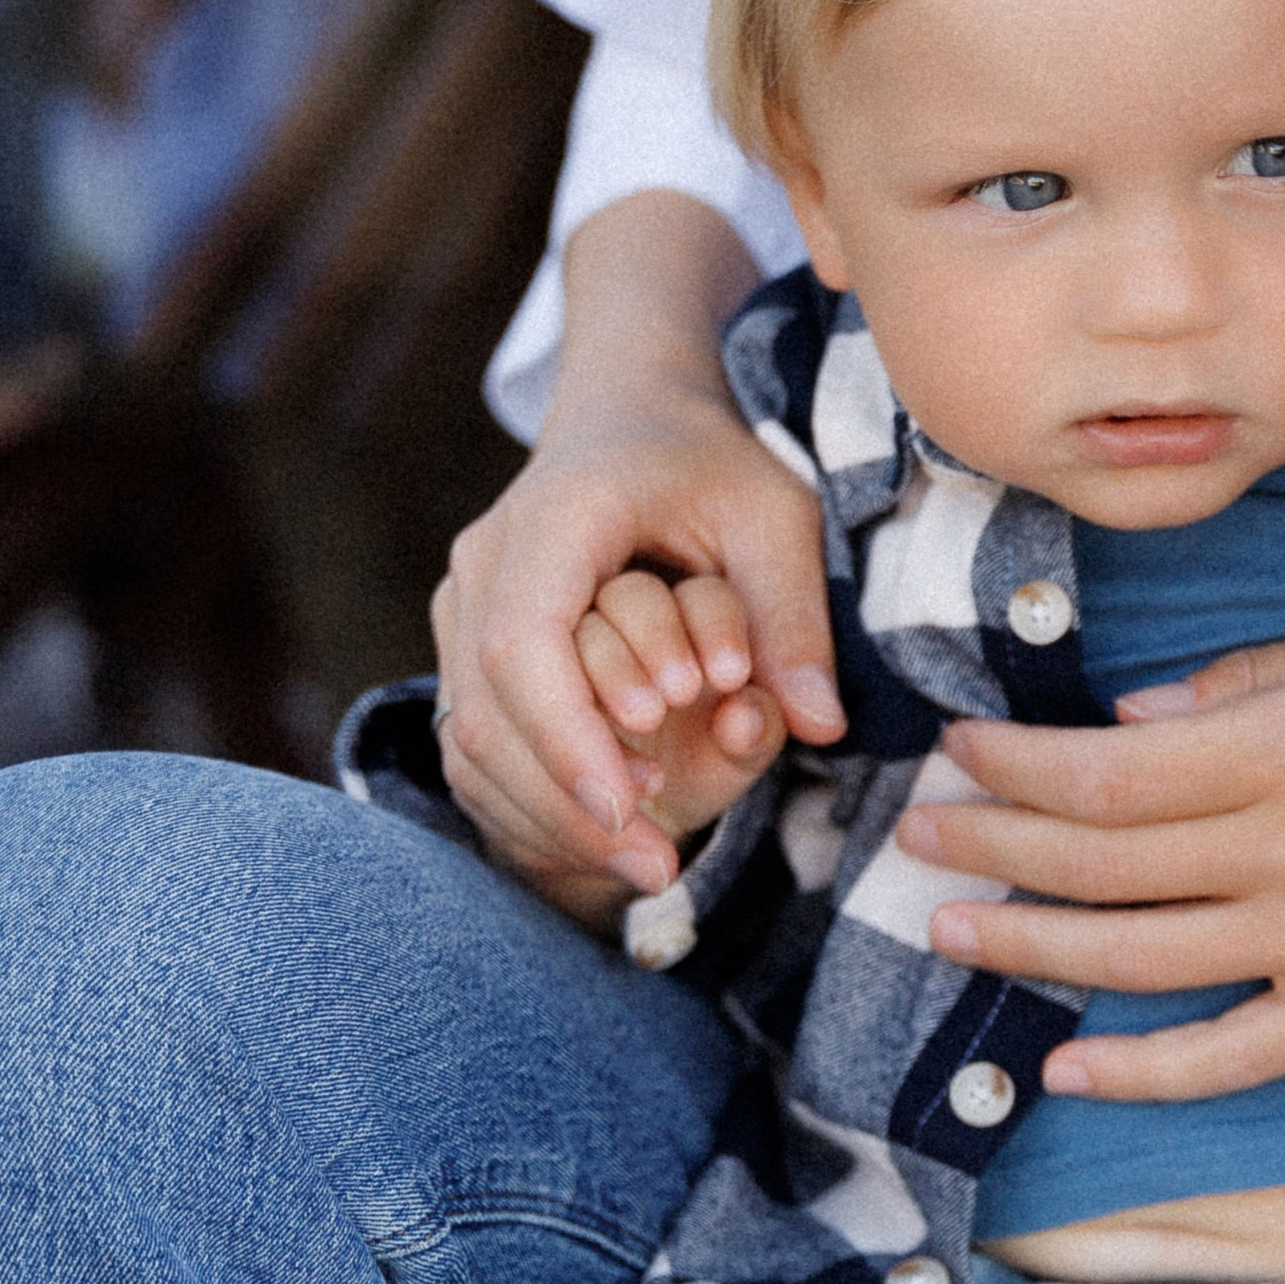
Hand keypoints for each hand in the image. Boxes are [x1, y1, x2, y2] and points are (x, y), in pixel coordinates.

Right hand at [431, 194, 841, 914]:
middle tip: (661, 869)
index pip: (525, 646)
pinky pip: (476, 740)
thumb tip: (822, 727)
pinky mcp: (466, 643)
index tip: (632, 812)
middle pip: (488, 713)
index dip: (568, 740)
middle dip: (569, 805)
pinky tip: (608, 831)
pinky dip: (534, 798)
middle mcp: (484, 564)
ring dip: (549, 814)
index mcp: (552, 520)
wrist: (631, 414)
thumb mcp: (776, 516)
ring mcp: (462, 604)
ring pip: (471, 739)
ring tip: (645, 861)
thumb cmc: (708, 462)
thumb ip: (794, 617)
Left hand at [892, 615, 1284, 1100]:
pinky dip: (1143, 1071)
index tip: (955, 751)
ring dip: (1032, 947)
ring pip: (1144, 959)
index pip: (1110, 768)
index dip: (1016, 766)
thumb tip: (1126, 724)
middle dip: (996, 845)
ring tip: (950, 929)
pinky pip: (1232, 1057)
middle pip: (1106, 862)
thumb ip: (1246, 682)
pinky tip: (1064, 1065)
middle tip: (918, 834)